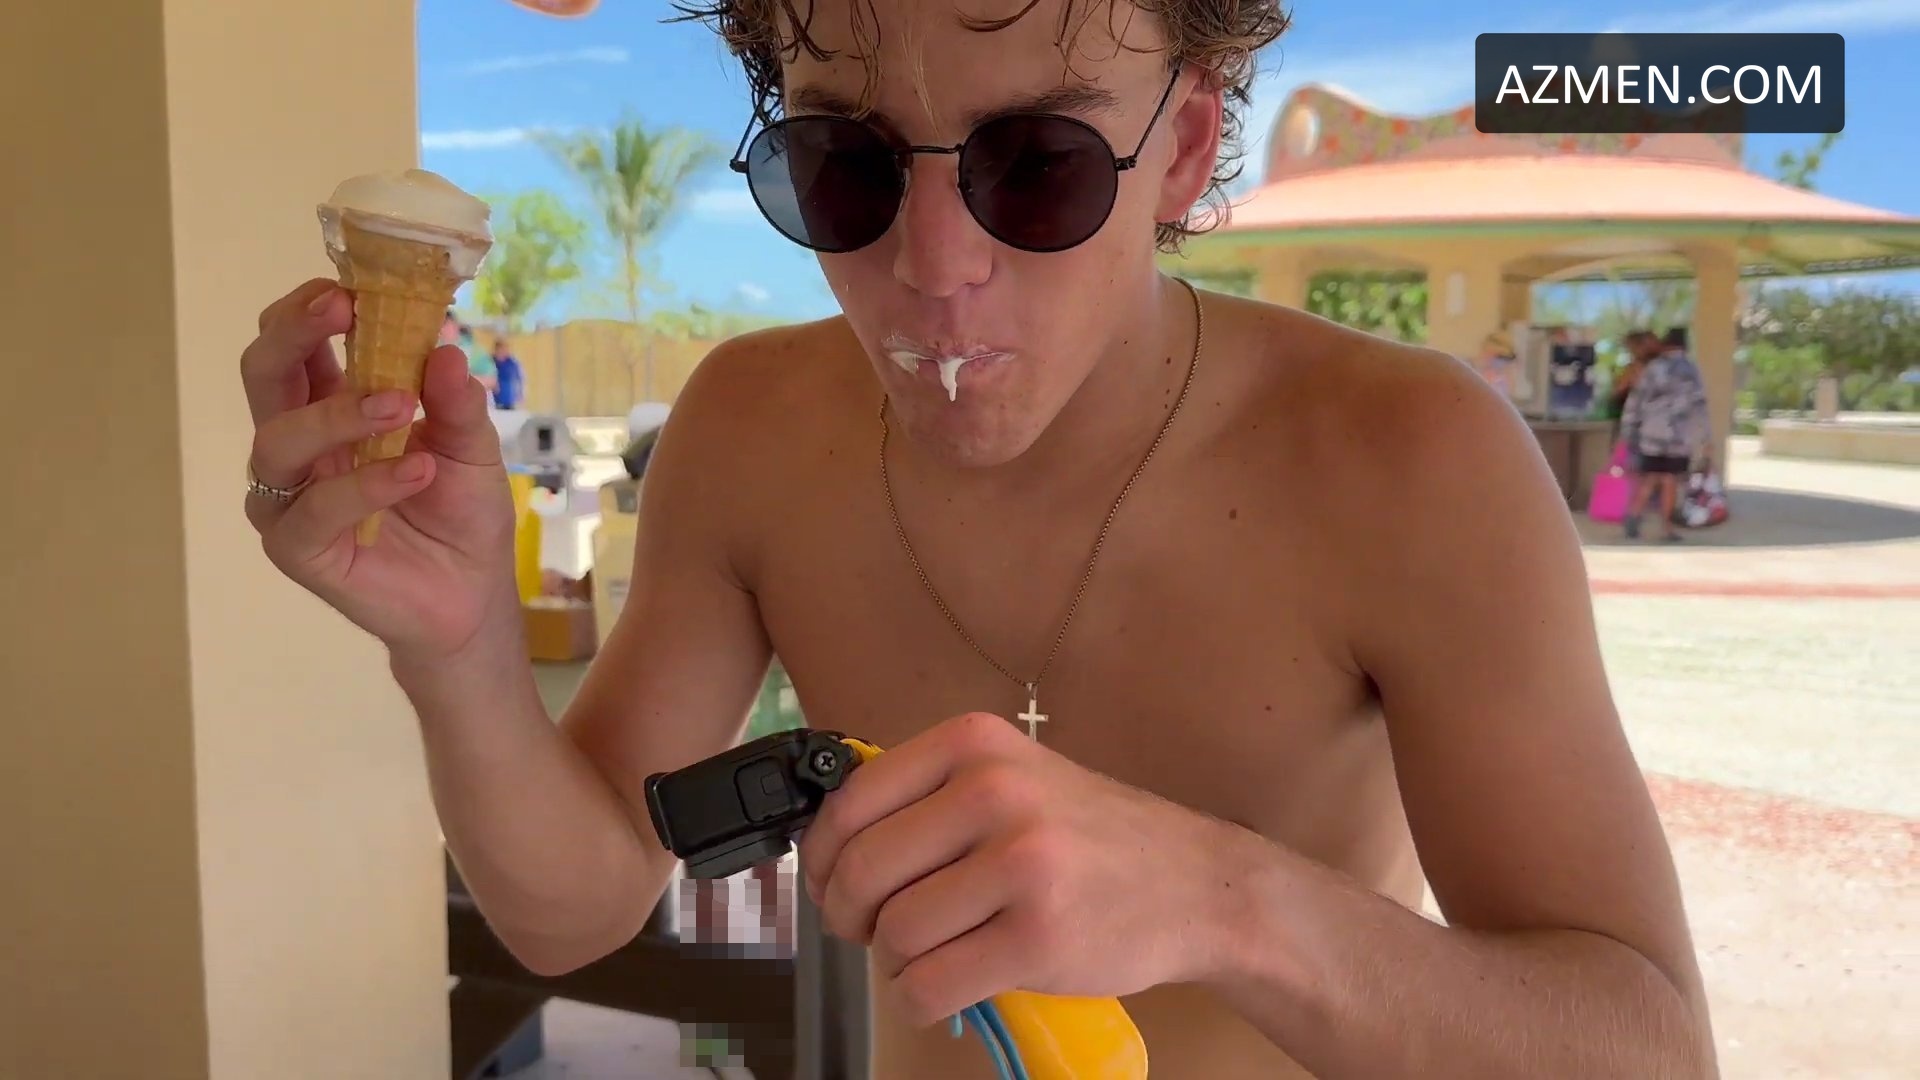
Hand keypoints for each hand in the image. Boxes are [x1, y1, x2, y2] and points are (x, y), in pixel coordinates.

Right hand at [242, 279, 519, 664]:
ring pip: (277, 440)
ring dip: (338, 413)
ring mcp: (291, 499)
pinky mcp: (300, 550)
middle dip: (294, 332)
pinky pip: (315, 509)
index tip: (349, 285)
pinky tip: (415, 471)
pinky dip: (366, 484)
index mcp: (329, 407)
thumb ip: (456, 401)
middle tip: (342, 309)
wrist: (473, 597)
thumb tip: (443, 347)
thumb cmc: (461, 514)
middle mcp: (297, 448)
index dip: (309, 308)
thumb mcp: (472, 447)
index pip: (295, 344)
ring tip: (400, 406)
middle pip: (262, 374)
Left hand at [798, 713, 1232, 1026]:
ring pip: (894, 936)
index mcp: (974, 744)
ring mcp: (1021, 865)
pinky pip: (929, 986)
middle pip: (861, 874)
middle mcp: (994, 793)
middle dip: (850, 918)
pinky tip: (943, 991)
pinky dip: (920, 1001)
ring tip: (932, 955)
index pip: (850, 804)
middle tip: (873, 933)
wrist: (1197, 883)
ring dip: (896, 962)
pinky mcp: (1038, 938)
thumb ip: (929, 794)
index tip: (831, 887)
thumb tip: (827, 846)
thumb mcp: (1013, 775)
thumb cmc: (1090, 836)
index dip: (822, 859)